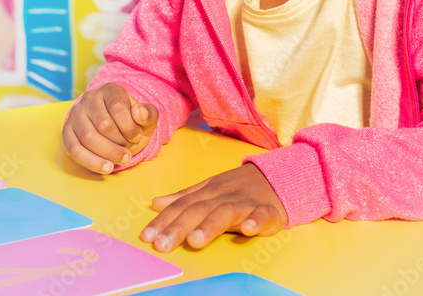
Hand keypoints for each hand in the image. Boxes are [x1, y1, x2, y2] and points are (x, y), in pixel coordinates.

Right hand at [62, 83, 158, 174]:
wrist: (116, 129)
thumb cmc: (131, 123)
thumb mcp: (146, 118)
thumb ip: (149, 114)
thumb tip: (139, 112)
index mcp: (110, 90)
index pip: (117, 107)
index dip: (129, 127)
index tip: (137, 136)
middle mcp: (90, 98)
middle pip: (103, 124)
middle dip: (119, 142)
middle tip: (129, 151)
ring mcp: (76, 114)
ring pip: (87, 137)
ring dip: (107, 153)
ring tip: (121, 160)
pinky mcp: (67, 132)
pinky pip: (74, 149)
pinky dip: (91, 161)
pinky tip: (106, 167)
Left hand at [139, 163, 286, 251]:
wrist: (275, 177)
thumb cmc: (237, 188)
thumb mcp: (208, 189)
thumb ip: (183, 198)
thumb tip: (155, 203)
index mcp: (207, 192)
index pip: (182, 205)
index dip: (164, 220)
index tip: (147, 236)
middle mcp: (223, 196)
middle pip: (198, 210)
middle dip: (179, 227)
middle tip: (162, 245)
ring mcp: (245, 202)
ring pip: (226, 212)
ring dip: (210, 226)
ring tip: (195, 241)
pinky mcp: (267, 210)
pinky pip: (261, 215)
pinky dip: (255, 221)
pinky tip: (248, 230)